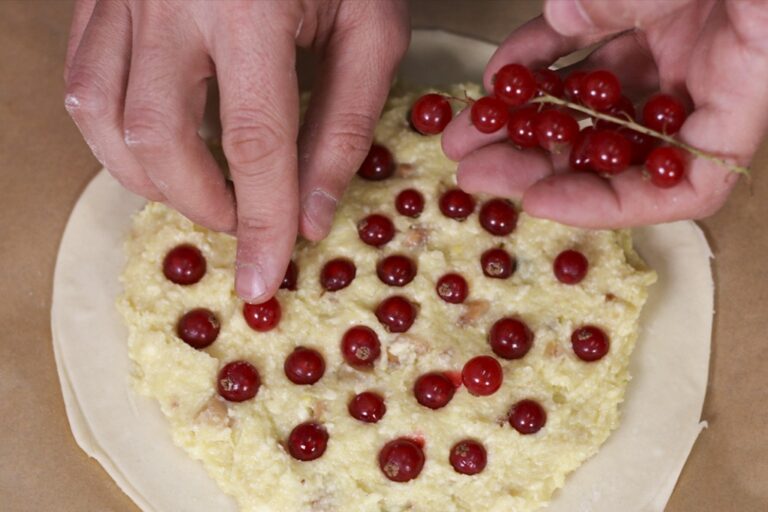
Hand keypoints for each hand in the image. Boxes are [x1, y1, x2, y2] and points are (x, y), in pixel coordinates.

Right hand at [64, 0, 408, 299]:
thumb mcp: (371, 27)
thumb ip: (346, 124)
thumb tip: (312, 214)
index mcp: (249, 4)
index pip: (254, 143)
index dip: (260, 221)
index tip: (263, 278)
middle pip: (158, 136)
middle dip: (199, 202)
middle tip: (240, 221)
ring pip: (99, 112)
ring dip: (146, 175)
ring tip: (199, 189)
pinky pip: (85, 76)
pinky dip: (115, 130)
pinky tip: (158, 142)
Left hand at [442, 0, 767, 227]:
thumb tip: (563, 17)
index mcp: (742, 86)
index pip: (685, 184)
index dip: (612, 205)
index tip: (542, 201)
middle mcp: (700, 75)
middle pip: (617, 148)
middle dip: (539, 164)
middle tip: (476, 169)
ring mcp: (666, 44)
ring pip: (588, 102)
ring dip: (523, 120)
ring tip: (464, 130)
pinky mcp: (635, 11)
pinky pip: (579, 45)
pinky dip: (536, 59)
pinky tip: (497, 74)